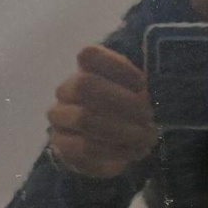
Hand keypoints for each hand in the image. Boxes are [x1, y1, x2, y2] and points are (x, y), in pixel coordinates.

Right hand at [48, 45, 157, 177]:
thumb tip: (143, 99)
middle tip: (147, 115)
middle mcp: (67, 88)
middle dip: (121, 101)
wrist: (107, 143)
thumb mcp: (137, 92)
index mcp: (84, 68)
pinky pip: (84, 147)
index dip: (119, 68)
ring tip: (145, 138)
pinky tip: (134, 151)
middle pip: (84, 85)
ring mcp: (60, 116)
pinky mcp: (61, 144)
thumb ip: (138, 89)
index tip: (142, 84)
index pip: (90, 56)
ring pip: (82, 118)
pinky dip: (114, 150)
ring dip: (120, 129)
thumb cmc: (126, 108)